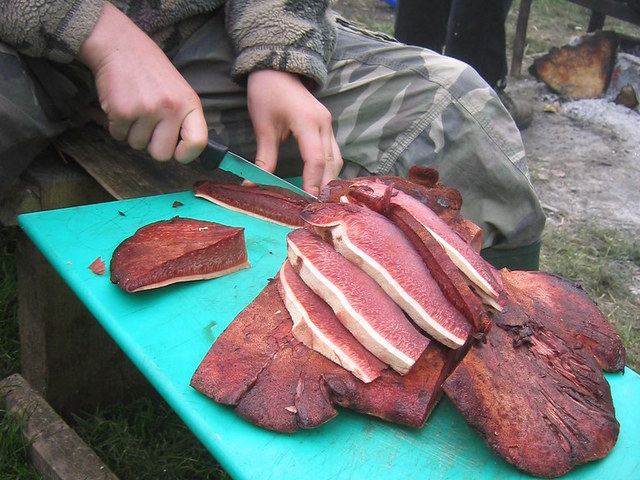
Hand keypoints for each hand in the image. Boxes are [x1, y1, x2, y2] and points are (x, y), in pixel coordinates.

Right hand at [77, 3, 206, 162]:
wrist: (119, 46)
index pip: (197, 143)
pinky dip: (117, 126)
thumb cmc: (151, 72)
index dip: (186, 154)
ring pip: (137, 145)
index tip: (177, 152)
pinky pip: (118, 136)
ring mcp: (146, 110)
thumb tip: (186, 152)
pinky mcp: (122, 111)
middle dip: (152, 144)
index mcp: (189, 104)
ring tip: (135, 108)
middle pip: (162, 154)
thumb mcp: (179, 92)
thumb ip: (184, 119)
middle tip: (148, 124)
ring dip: (132, 132)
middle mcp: (171, 108)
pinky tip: (122, 105)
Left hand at [247, 70, 342, 196]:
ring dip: (329, 180)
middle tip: (315, 209)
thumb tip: (251, 186)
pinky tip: (322, 184)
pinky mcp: (328, 127)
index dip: (312, 183)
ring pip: (336, 160)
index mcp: (307, 122)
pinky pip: (334, 153)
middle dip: (324, 187)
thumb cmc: (267, 94)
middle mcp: (324, 124)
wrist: (278, 68)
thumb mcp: (263, 127)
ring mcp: (329, 125)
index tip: (306, 202)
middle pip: (331, 163)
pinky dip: (330, 170)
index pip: (315, 159)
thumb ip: (263, 159)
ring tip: (319, 202)